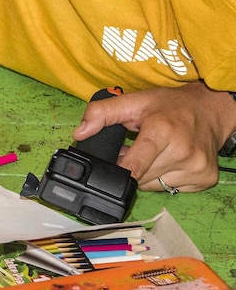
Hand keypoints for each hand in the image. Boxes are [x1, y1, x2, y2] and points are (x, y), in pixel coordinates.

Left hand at [72, 83, 235, 192]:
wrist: (210, 110)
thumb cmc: (171, 105)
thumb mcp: (134, 101)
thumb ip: (101, 113)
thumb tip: (80, 133)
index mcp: (162, 132)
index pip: (135, 166)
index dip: (117, 172)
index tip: (107, 172)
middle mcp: (183, 153)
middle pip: (140, 177)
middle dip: (129, 167)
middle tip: (132, 149)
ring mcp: (196, 169)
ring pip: (153, 185)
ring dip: (145, 174)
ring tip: (150, 153)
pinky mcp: (205, 179)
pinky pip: (170, 188)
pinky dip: (163, 178)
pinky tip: (167, 160)